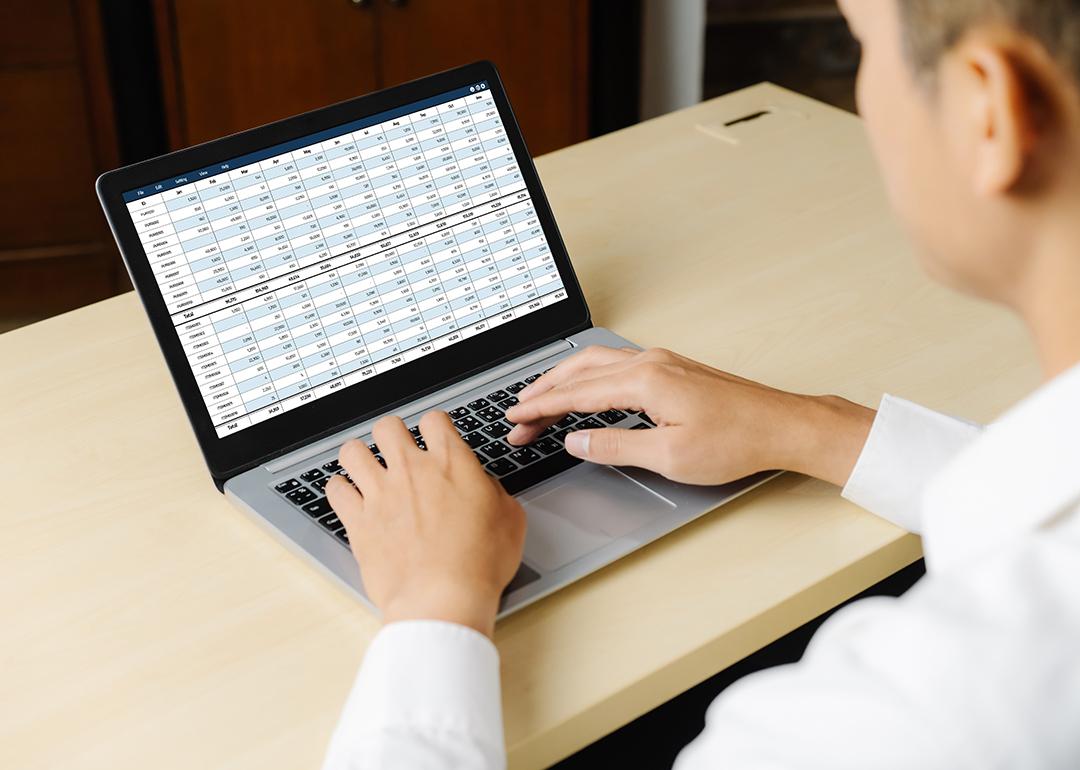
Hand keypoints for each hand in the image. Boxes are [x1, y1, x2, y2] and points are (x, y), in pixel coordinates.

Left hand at [327, 411, 525, 638]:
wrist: (443, 599)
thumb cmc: (479, 564)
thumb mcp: (509, 519)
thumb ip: (492, 490)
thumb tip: (482, 484)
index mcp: (451, 464)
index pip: (434, 420)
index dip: (434, 426)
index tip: (435, 436)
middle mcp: (412, 471)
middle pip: (388, 426)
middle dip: (392, 433)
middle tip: (397, 448)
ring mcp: (381, 494)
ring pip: (353, 451)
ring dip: (360, 456)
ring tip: (367, 468)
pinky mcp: (358, 521)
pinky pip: (335, 489)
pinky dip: (340, 489)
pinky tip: (350, 496)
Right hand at [506, 346, 874, 486]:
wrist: (781, 425)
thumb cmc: (736, 441)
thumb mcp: (668, 455)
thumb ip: (615, 446)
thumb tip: (576, 442)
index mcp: (645, 380)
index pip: (576, 393)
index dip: (541, 408)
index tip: (514, 419)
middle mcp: (650, 362)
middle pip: (580, 371)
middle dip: (543, 392)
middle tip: (518, 416)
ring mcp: (662, 362)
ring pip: (596, 362)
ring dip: (564, 380)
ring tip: (539, 399)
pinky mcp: (673, 368)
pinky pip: (615, 364)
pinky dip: (588, 375)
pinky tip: (585, 387)